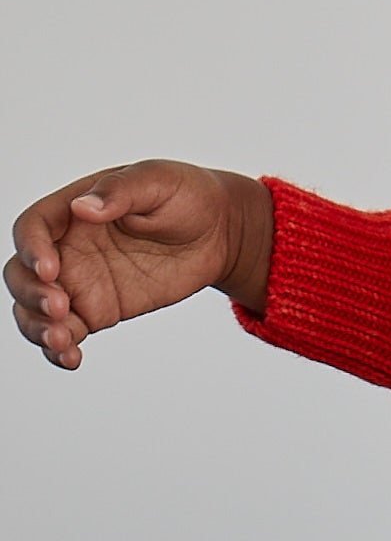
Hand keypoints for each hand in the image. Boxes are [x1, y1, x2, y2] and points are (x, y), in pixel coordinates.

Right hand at [7, 161, 273, 370]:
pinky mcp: (96, 311)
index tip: (51, 270)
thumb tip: (83, 207)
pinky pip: (66, 333)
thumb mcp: (158, 181)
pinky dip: (60, 350)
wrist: (218, 233)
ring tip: (62, 341)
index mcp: (72, 210)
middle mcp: (67, 247)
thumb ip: (120, 191)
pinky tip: (71, 358)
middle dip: (30, 293)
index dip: (32, 249)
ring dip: (37, 328)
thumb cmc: (186, 196)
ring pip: (34, 309)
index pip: (32, 228)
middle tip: (59, 307)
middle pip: (22, 273)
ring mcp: (79, 282)